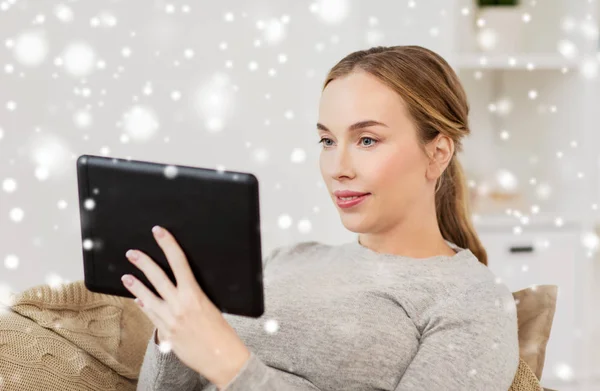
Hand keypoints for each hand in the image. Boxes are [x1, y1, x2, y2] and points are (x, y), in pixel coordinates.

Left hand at [122, 225, 250, 387]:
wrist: (222, 357)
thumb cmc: (222, 332)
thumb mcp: (213, 305)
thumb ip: (195, 295)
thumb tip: (184, 284)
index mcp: (194, 295)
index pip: (179, 262)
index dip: (168, 244)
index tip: (159, 232)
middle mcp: (179, 305)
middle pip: (157, 277)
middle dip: (143, 262)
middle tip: (132, 253)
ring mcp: (169, 320)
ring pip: (147, 297)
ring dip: (135, 285)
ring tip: (126, 276)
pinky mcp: (165, 333)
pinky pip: (150, 315)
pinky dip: (143, 305)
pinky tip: (138, 299)